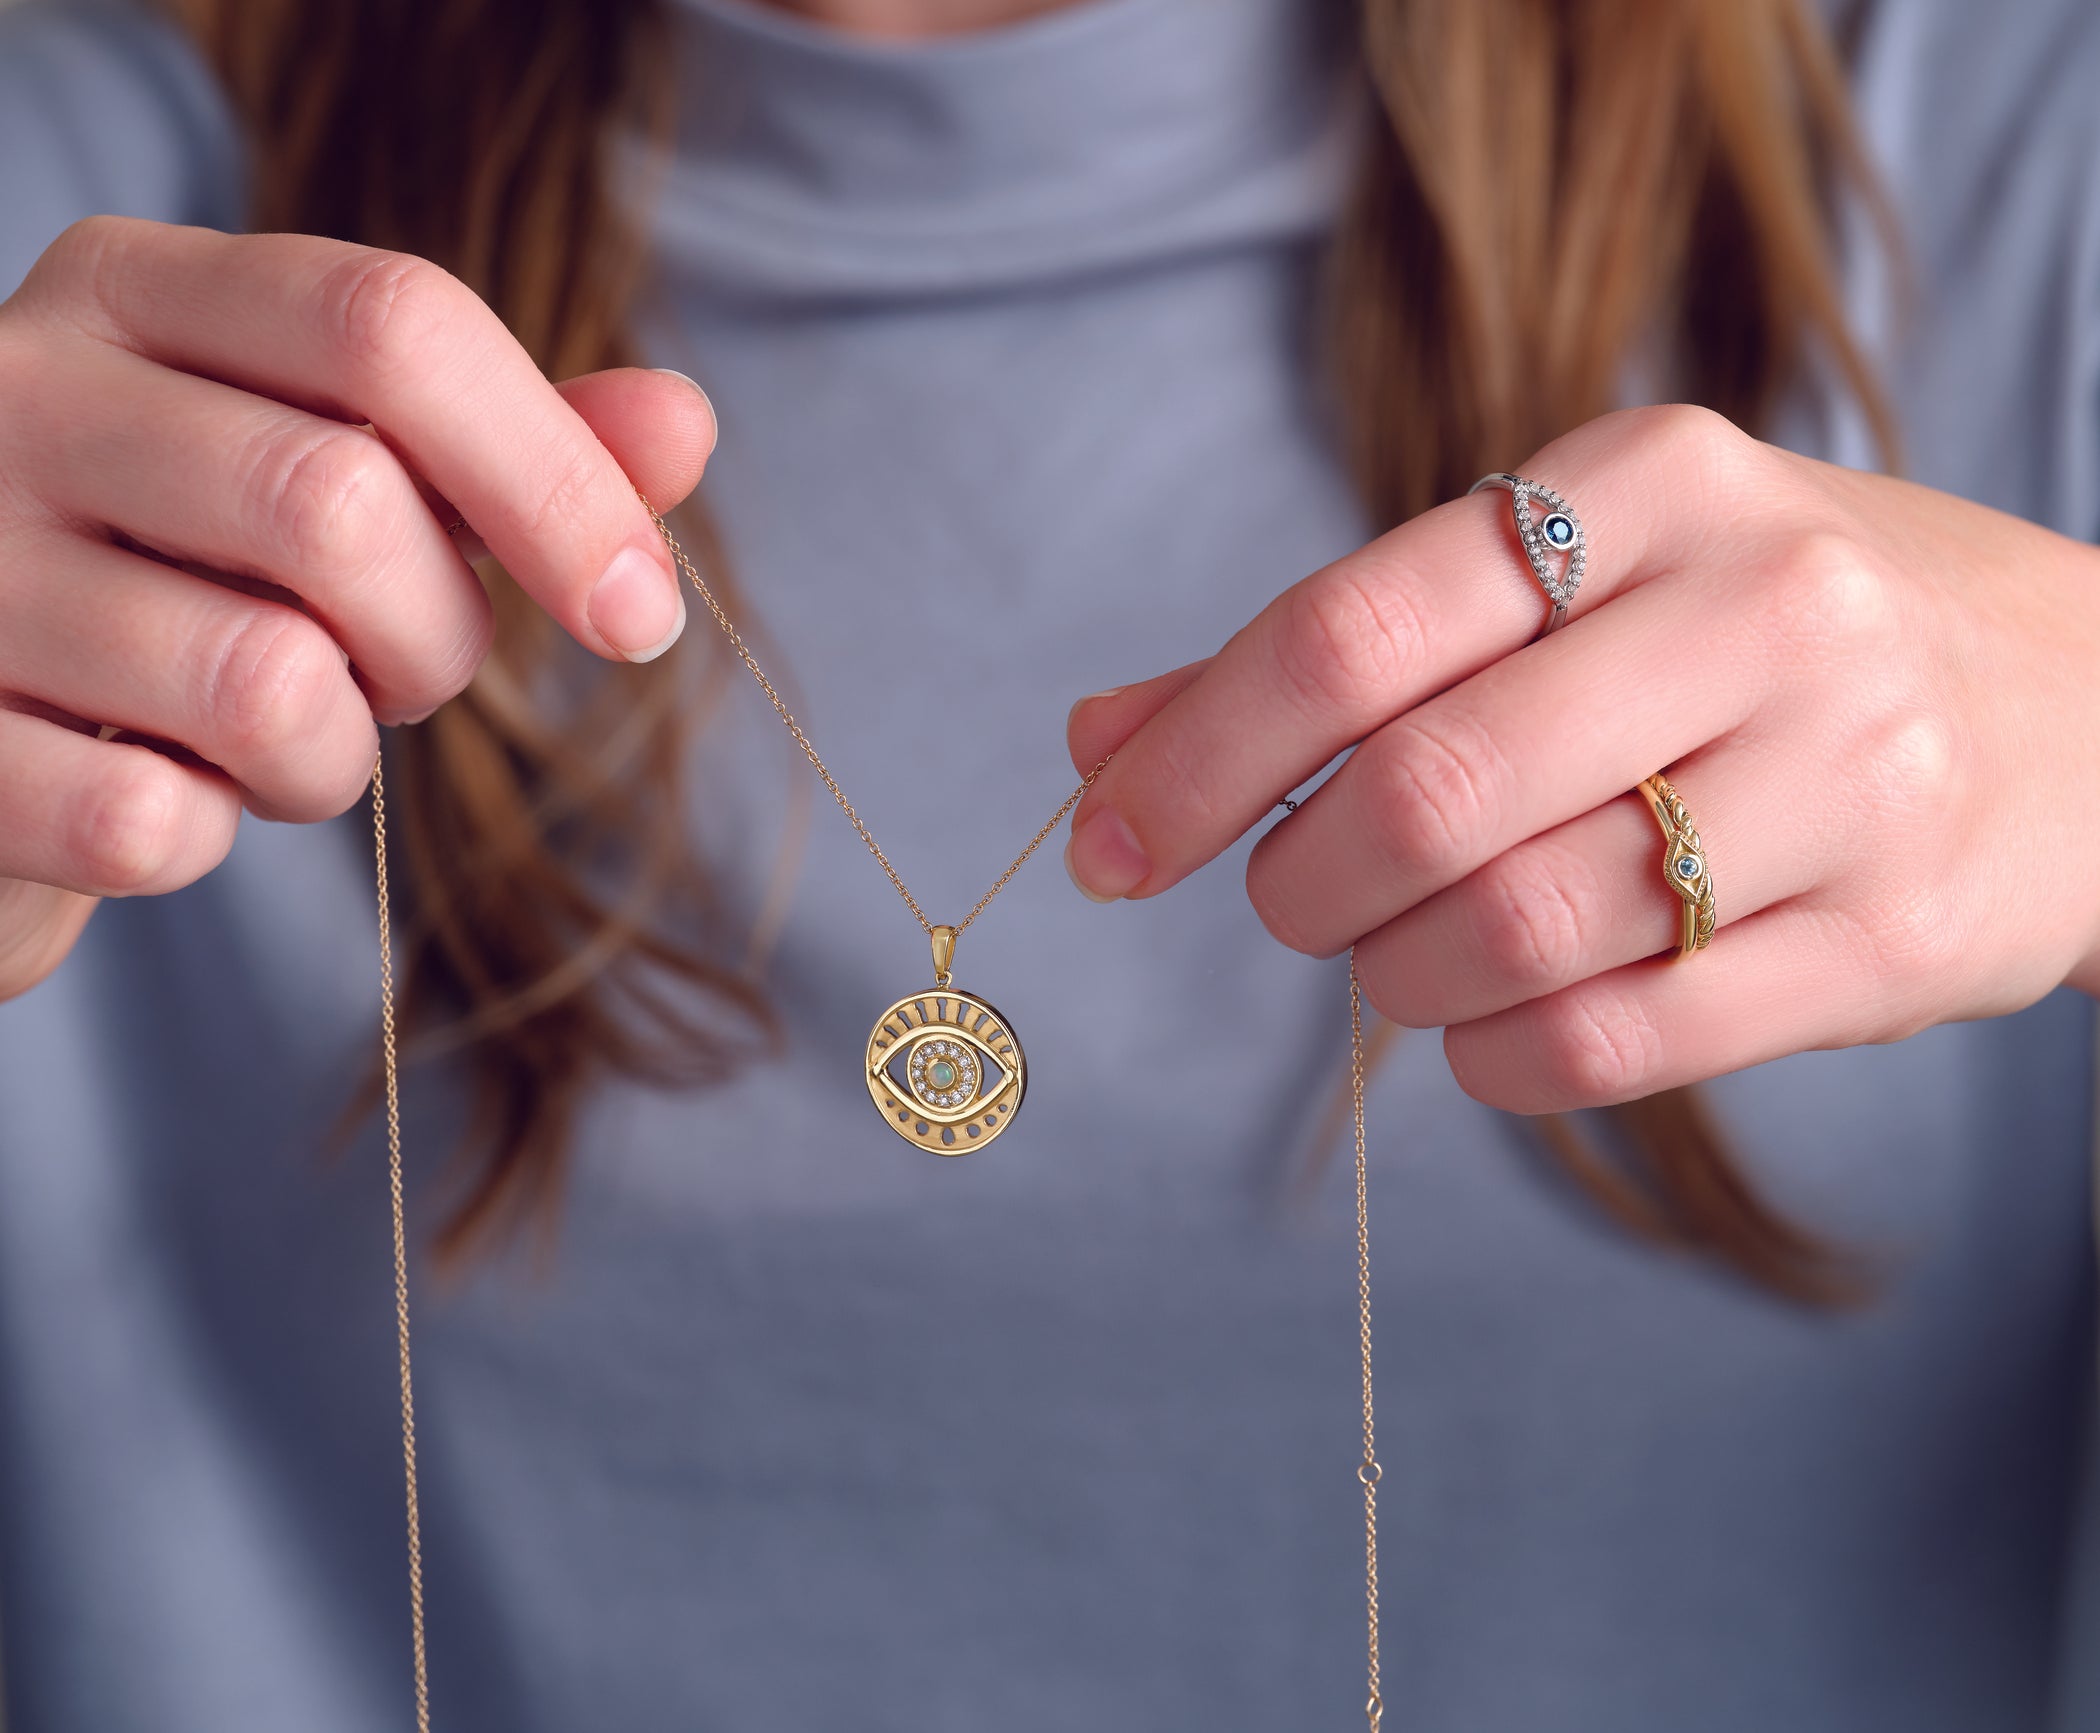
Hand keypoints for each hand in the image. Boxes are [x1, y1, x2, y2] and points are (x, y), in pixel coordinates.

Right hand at [0, 217, 715, 998]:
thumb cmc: (187, 573)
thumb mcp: (343, 474)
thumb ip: (509, 454)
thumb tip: (684, 424)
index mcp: (140, 290)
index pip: (395, 323)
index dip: (557, 480)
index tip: (642, 617)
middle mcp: (13, 386)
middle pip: (343, 508)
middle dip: (435, 642)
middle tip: (396, 676)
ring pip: (262, 684)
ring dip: (325, 759)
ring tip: (268, 738)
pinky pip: (147, 824)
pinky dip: (205, 839)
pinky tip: (163, 793)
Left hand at [1065, 406, 2099, 1112]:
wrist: (2081, 709)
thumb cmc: (1749, 638)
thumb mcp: (1564, 585)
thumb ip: (1331, 658)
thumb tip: (1098, 742)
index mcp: (1647, 482)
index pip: (1350, 630)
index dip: (1193, 758)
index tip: (1100, 849)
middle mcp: (1763, 605)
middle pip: (1424, 792)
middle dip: (1301, 880)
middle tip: (1295, 899)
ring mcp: (1847, 774)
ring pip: (1516, 927)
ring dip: (1399, 976)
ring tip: (1402, 958)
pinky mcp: (1896, 936)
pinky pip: (1622, 1036)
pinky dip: (1500, 1058)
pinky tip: (1483, 1033)